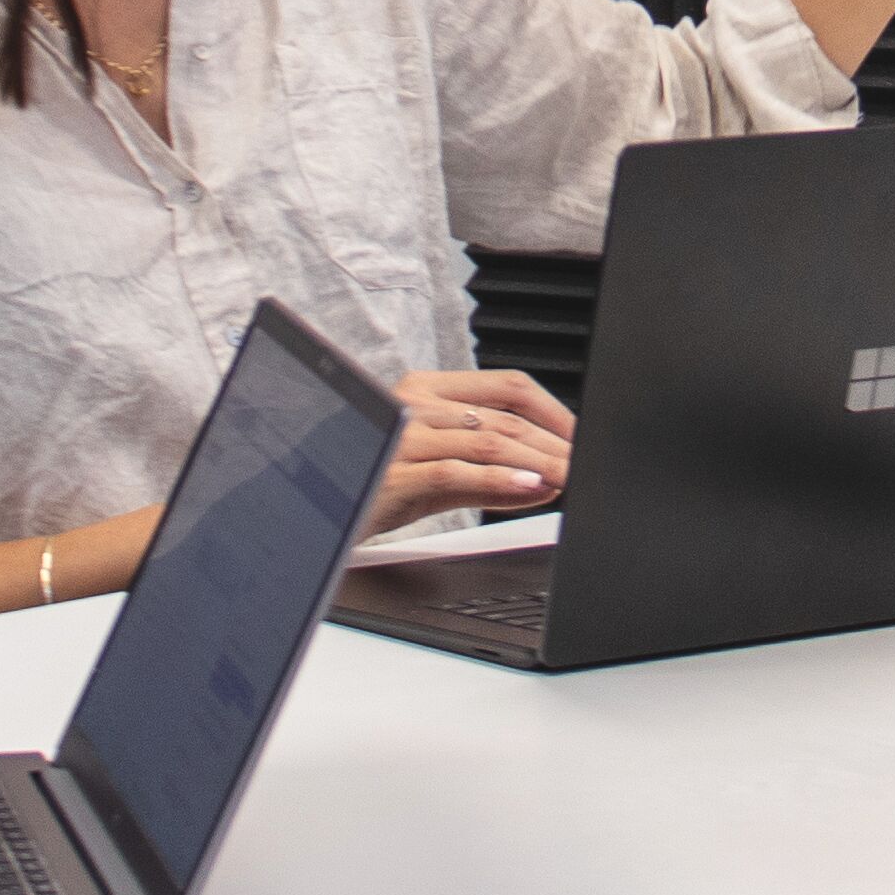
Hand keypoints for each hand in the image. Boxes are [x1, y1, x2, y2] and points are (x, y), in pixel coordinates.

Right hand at [370, 367, 580, 532]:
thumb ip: (487, 475)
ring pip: (489, 442)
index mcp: (427, 390)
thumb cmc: (370, 483)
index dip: (554, 412)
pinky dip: (501, 481)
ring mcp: (403, 436)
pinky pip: (458, 472)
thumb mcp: (434, 473)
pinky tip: (530, 489)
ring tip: (567, 479)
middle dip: (555, 445)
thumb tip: (544, 481)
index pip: (508, 386)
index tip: (580, 438)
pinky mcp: (395, 472)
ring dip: (539, 463)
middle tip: (584, 467)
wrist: (309, 507)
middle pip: (506, 418)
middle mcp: (415, 404)